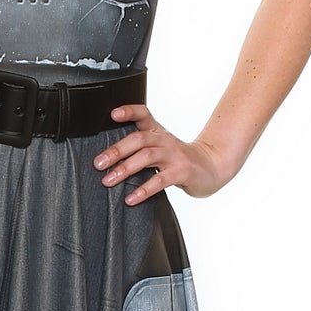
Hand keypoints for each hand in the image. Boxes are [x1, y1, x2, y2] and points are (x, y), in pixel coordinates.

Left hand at [93, 104, 230, 202]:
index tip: (112, 115)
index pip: (143, 114)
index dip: (129, 111)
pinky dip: (143, 190)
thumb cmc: (179, 158)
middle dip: (116, 150)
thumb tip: (107, 158)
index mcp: (158, 131)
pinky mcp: (182, 172)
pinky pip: (160, 180)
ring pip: (147, 157)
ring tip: (108, 180)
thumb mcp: (160, 146)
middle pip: (139, 139)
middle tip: (98, 163)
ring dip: (125, 168)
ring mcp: (174, 155)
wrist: (212, 166)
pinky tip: (131, 198)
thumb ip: (140, 147)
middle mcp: (165, 140)